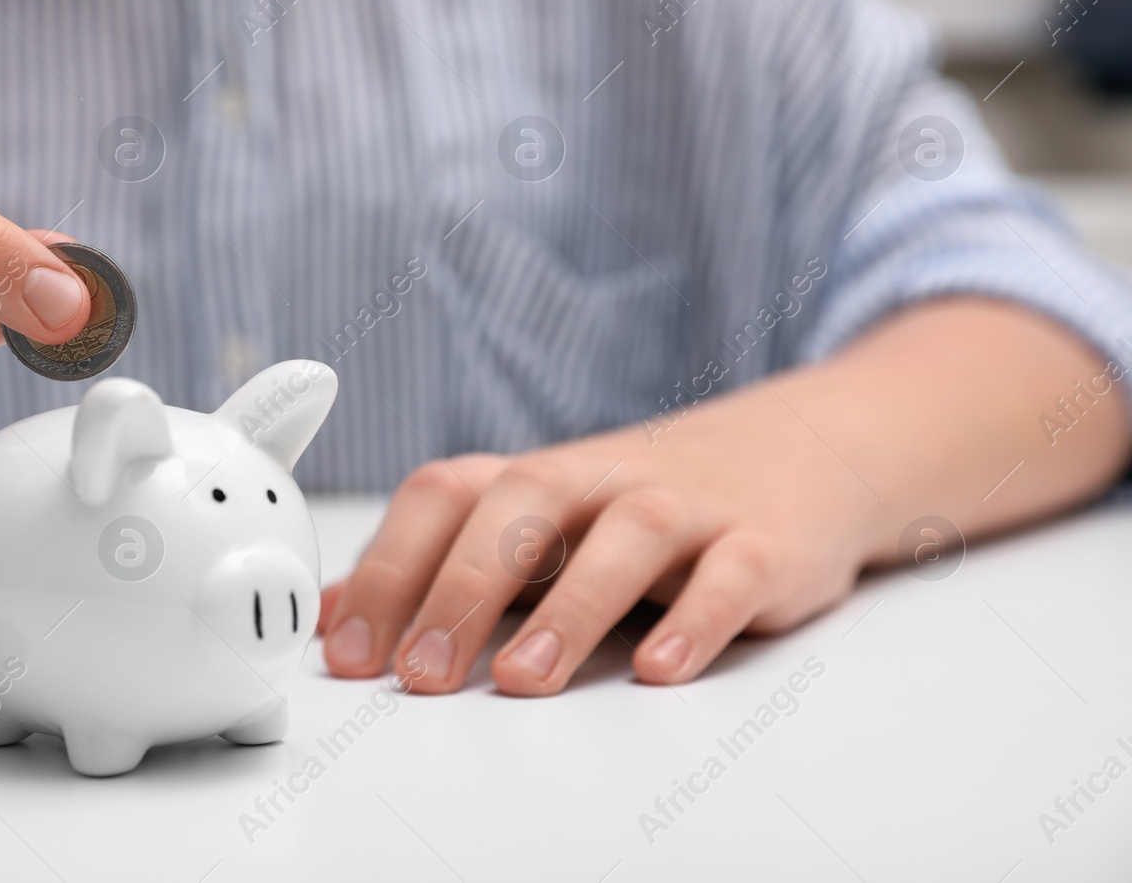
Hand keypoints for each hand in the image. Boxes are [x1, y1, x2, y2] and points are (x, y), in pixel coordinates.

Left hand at [318, 299, 1130, 692]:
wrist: (798, 450)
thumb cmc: (639, 503)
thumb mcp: (540, 525)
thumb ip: (442, 567)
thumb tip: (333, 617)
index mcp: (534, 478)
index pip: (443, 496)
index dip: (387, 566)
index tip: (349, 649)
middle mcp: (599, 481)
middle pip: (521, 506)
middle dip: (460, 588)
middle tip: (422, 674)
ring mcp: (685, 506)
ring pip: (625, 536)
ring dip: (568, 609)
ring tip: (521, 680)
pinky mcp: (763, 542)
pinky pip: (731, 573)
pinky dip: (695, 616)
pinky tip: (659, 667)